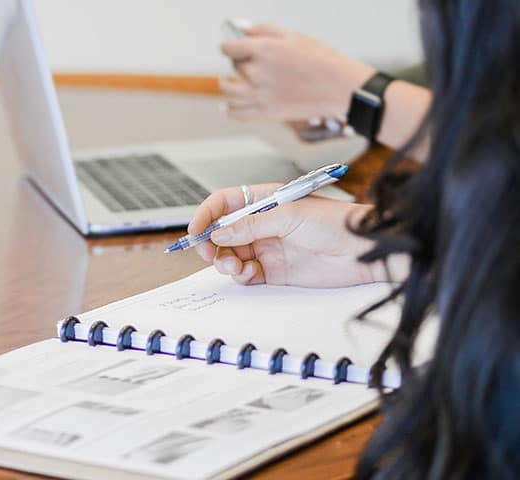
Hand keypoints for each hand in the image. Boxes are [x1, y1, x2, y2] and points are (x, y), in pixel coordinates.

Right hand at [188, 183, 379, 287]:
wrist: (364, 252)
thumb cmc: (336, 223)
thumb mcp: (288, 216)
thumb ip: (250, 226)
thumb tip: (219, 234)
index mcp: (264, 201)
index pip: (224, 203)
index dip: (206, 215)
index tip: (195, 230)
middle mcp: (262, 224)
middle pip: (222, 232)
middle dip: (211, 243)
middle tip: (209, 253)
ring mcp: (266, 247)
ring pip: (230, 255)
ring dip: (224, 261)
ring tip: (233, 265)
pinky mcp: (273, 271)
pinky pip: (245, 274)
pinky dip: (239, 275)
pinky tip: (247, 273)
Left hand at [219, 24, 374, 121]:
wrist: (338, 87)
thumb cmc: (321, 59)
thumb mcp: (293, 36)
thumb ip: (264, 30)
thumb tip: (243, 30)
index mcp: (262, 49)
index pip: (229, 48)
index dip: (229, 46)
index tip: (230, 47)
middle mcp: (256, 72)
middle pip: (235, 66)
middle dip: (239, 62)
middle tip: (249, 61)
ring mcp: (259, 94)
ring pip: (228, 89)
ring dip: (225, 84)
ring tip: (225, 81)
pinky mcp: (266, 112)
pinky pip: (238, 114)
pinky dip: (229, 111)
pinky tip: (226, 107)